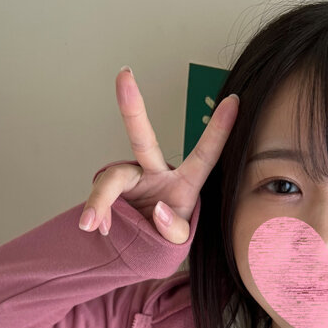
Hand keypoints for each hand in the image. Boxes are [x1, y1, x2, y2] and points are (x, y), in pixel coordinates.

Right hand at [79, 67, 238, 242]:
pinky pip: (99, 198)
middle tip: (124, 74)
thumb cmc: (163, 240)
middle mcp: (156, 173)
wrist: (135, 253)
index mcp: (184, 183)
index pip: (205, 155)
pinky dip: (95, 213)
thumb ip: (175, 230)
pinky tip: (96, 228)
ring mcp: (131, 179)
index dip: (219, 130)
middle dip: (132, 107)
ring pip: (112, 179)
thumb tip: (158, 208)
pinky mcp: (110, 189)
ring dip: (101, 201)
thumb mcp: (177, 243)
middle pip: (142, 139)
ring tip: (92, 225)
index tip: (235, 101)